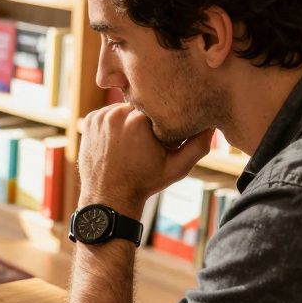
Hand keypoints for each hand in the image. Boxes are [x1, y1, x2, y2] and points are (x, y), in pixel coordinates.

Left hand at [77, 104, 213, 214]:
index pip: (160, 106)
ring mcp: (101, 116)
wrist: (109, 197)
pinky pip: (109, 113)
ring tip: (132, 143)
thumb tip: (211, 124)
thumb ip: (198, 146)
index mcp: (139, 120)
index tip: (164, 136)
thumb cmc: (145, 183)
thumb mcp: (177, 168)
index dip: (165, 119)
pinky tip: (118, 142)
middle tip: (149, 141)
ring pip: (124, 108)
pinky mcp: (90, 120)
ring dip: (130, 120)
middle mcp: (117, 113)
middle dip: (148, 119)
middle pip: (141, 105)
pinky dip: (115, 123)